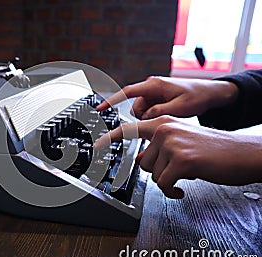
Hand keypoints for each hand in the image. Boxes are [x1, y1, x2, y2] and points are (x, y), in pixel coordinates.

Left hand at [94, 116, 261, 198]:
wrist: (240, 153)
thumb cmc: (212, 149)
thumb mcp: (181, 140)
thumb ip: (159, 146)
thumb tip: (140, 158)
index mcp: (163, 123)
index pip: (129, 129)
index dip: (110, 138)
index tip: (96, 145)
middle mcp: (164, 130)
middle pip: (142, 162)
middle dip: (157, 170)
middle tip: (177, 168)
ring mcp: (172, 143)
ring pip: (153, 174)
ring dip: (167, 179)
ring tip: (186, 172)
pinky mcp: (181, 160)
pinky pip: (163, 185)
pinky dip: (171, 191)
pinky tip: (181, 188)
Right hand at [96, 76, 238, 119]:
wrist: (210, 93)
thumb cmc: (197, 96)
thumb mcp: (180, 108)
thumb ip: (159, 112)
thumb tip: (145, 118)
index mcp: (154, 85)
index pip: (127, 92)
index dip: (111, 100)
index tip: (100, 108)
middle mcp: (151, 87)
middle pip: (135, 107)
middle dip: (145, 116)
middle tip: (164, 117)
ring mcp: (154, 92)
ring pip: (142, 111)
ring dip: (151, 116)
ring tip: (170, 113)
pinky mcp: (157, 97)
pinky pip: (149, 110)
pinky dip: (156, 114)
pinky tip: (169, 112)